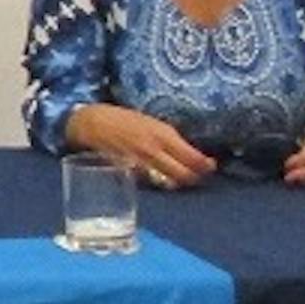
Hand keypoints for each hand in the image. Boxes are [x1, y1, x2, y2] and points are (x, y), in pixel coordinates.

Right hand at [67, 104, 214, 189]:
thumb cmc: (125, 120)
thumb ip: (171, 140)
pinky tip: (161, 179)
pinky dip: (159, 183)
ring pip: (169, 183)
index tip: (211, 166)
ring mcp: (142, 165)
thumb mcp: (152, 123)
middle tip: (198, 176)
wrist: (94, 123)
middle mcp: (154, 152)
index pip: (192, 158)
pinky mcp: (130, 175)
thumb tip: (191, 154)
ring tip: (181, 179)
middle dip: (194, 178)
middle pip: (184, 175)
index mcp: (163, 135)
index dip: (205, 165)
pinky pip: (152, 184)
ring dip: (177, 183)